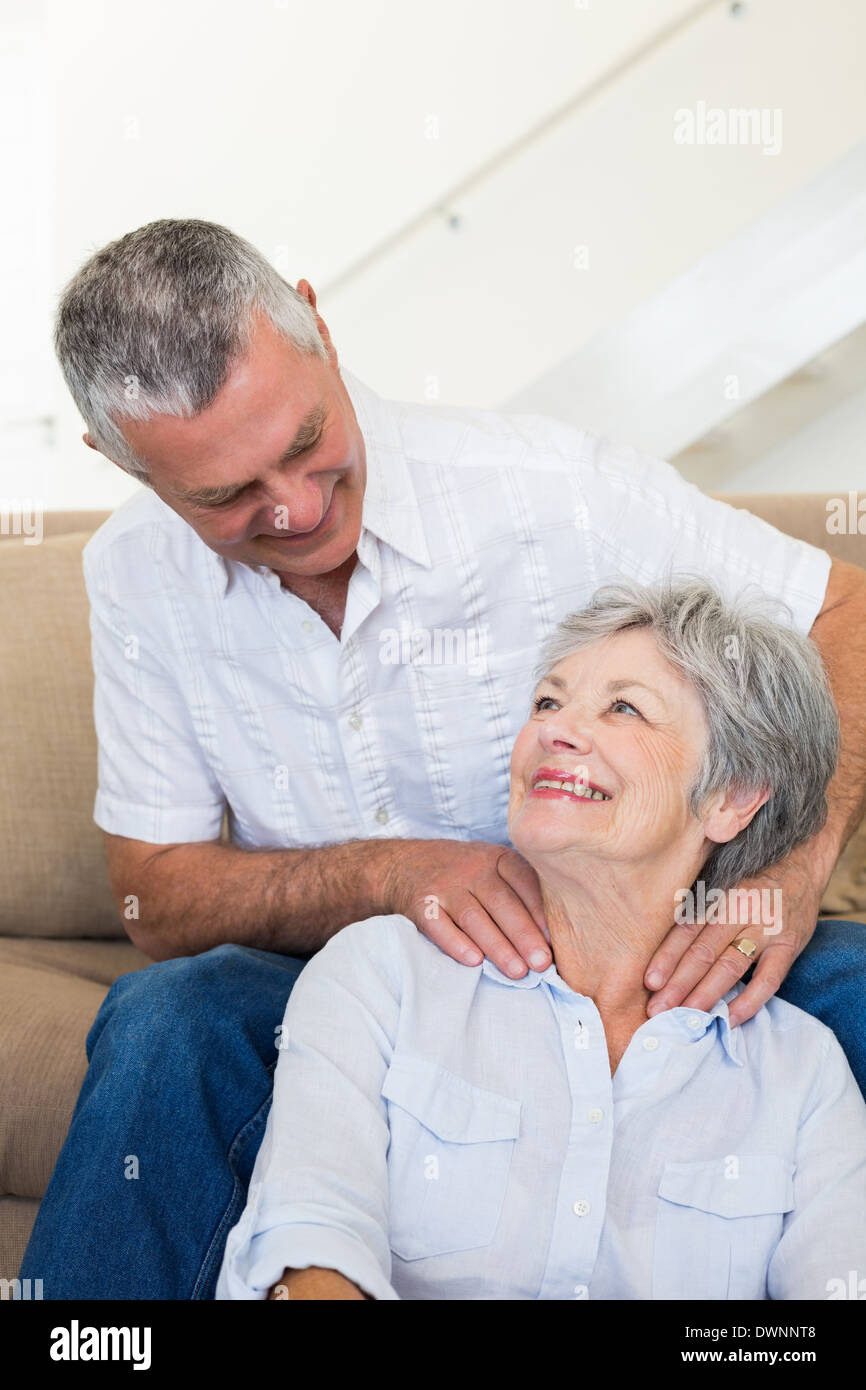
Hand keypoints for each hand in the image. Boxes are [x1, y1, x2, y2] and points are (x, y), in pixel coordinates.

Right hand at [381, 838, 550, 976]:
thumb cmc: (464, 874)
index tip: (553, 941)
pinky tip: (474, 961)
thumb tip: (550, 940)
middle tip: (541, 963)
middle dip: (523, 935)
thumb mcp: (493, 867)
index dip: (539, 911)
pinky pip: (439, 926)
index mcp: (496, 858)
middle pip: (500, 902)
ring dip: (497, 946)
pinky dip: (456, 943)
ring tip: (517, 971)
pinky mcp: (421, 904)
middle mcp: (471, 868)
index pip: (522, 880)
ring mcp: (444, 885)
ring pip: (473, 917)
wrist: (406, 864)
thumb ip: (519, 893)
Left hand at [643, 854, 823, 1026]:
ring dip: (706, 995)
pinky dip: (749, 1001)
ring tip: (686, 1017)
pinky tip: (730, 1019)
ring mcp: (766, 929)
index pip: (687, 930)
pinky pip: (769, 980)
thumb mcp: (721, 879)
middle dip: (678, 984)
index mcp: (717, 894)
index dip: (667, 957)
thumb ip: (698, 906)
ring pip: (731, 966)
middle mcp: (740, 910)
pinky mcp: (789, 945)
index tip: (649, 982)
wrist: (801, 861)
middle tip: (658, 1010)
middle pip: (703, 952)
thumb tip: (658, 938)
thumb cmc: (751, 874)